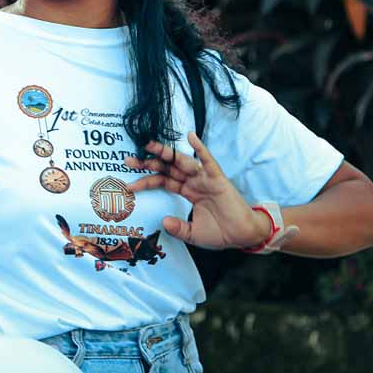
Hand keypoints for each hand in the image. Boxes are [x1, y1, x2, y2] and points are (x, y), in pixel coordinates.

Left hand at [124, 132, 272, 249]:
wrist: (244, 235)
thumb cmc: (221, 232)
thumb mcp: (193, 233)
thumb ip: (178, 228)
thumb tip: (164, 221)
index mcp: (187, 191)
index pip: (162, 181)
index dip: (145, 181)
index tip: (128, 185)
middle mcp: (193, 182)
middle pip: (167, 168)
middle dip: (148, 162)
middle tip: (129, 159)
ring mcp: (205, 178)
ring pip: (182, 162)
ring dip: (166, 152)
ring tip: (149, 145)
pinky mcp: (217, 179)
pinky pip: (207, 161)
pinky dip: (200, 148)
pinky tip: (190, 137)